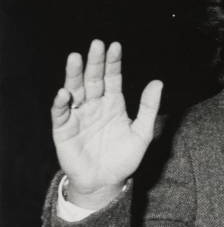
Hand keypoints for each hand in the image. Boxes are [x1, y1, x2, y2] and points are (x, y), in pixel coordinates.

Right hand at [51, 39, 162, 208]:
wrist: (107, 182)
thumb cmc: (124, 157)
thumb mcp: (142, 132)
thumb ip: (149, 108)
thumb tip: (158, 82)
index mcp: (113, 103)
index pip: (112, 78)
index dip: (113, 63)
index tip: (115, 46)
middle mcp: (94, 105)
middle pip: (93, 79)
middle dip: (94, 62)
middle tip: (96, 45)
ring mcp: (79, 116)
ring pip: (75, 91)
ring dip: (74, 75)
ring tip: (76, 58)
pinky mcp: (64, 130)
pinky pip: (61, 114)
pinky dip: (61, 103)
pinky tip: (64, 93)